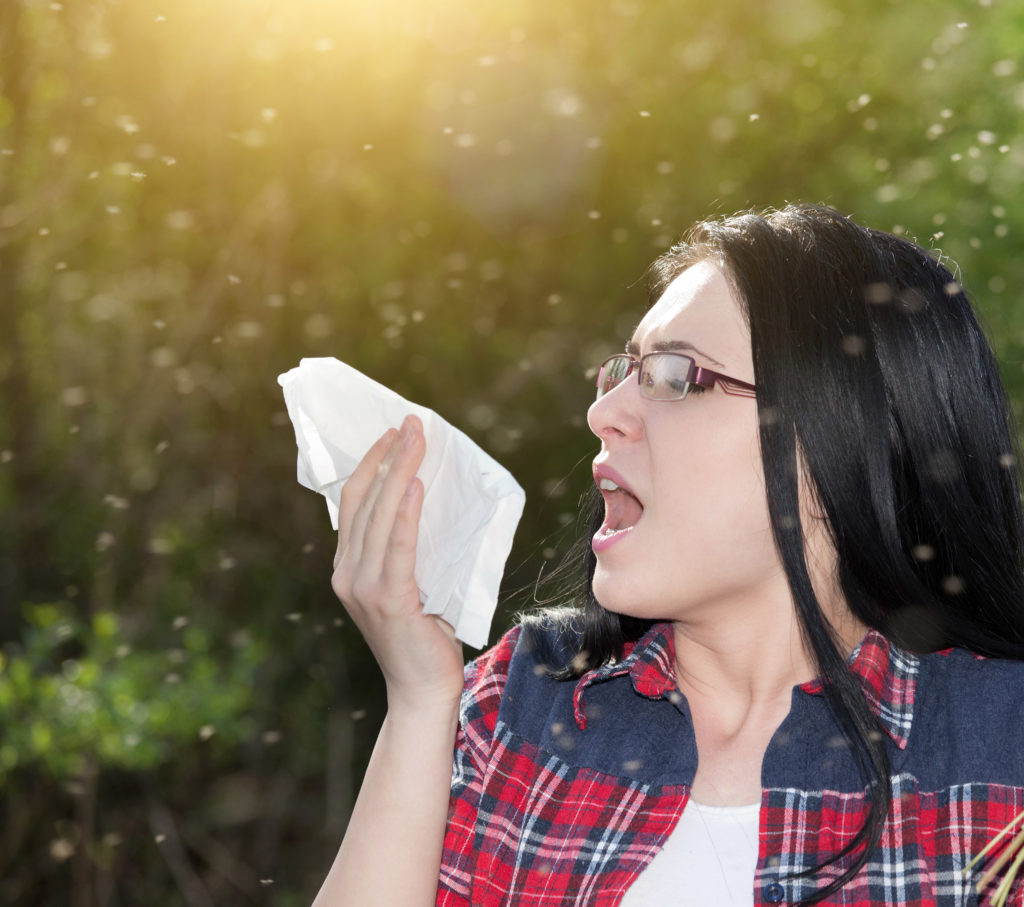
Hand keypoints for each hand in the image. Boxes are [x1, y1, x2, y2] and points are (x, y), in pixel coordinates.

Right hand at [331, 415, 464, 713]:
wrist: (424, 689)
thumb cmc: (425, 635)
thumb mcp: (411, 584)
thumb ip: (407, 550)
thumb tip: (430, 501)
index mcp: (348, 567)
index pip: (354, 503)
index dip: (371, 463)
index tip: (393, 433)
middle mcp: (347, 574)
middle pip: (364, 501)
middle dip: (388, 456)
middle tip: (411, 422)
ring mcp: (363, 587)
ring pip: (379, 517)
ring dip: (399, 471)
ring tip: (417, 439)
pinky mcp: (387, 600)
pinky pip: (397, 547)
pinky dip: (405, 514)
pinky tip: (414, 485)